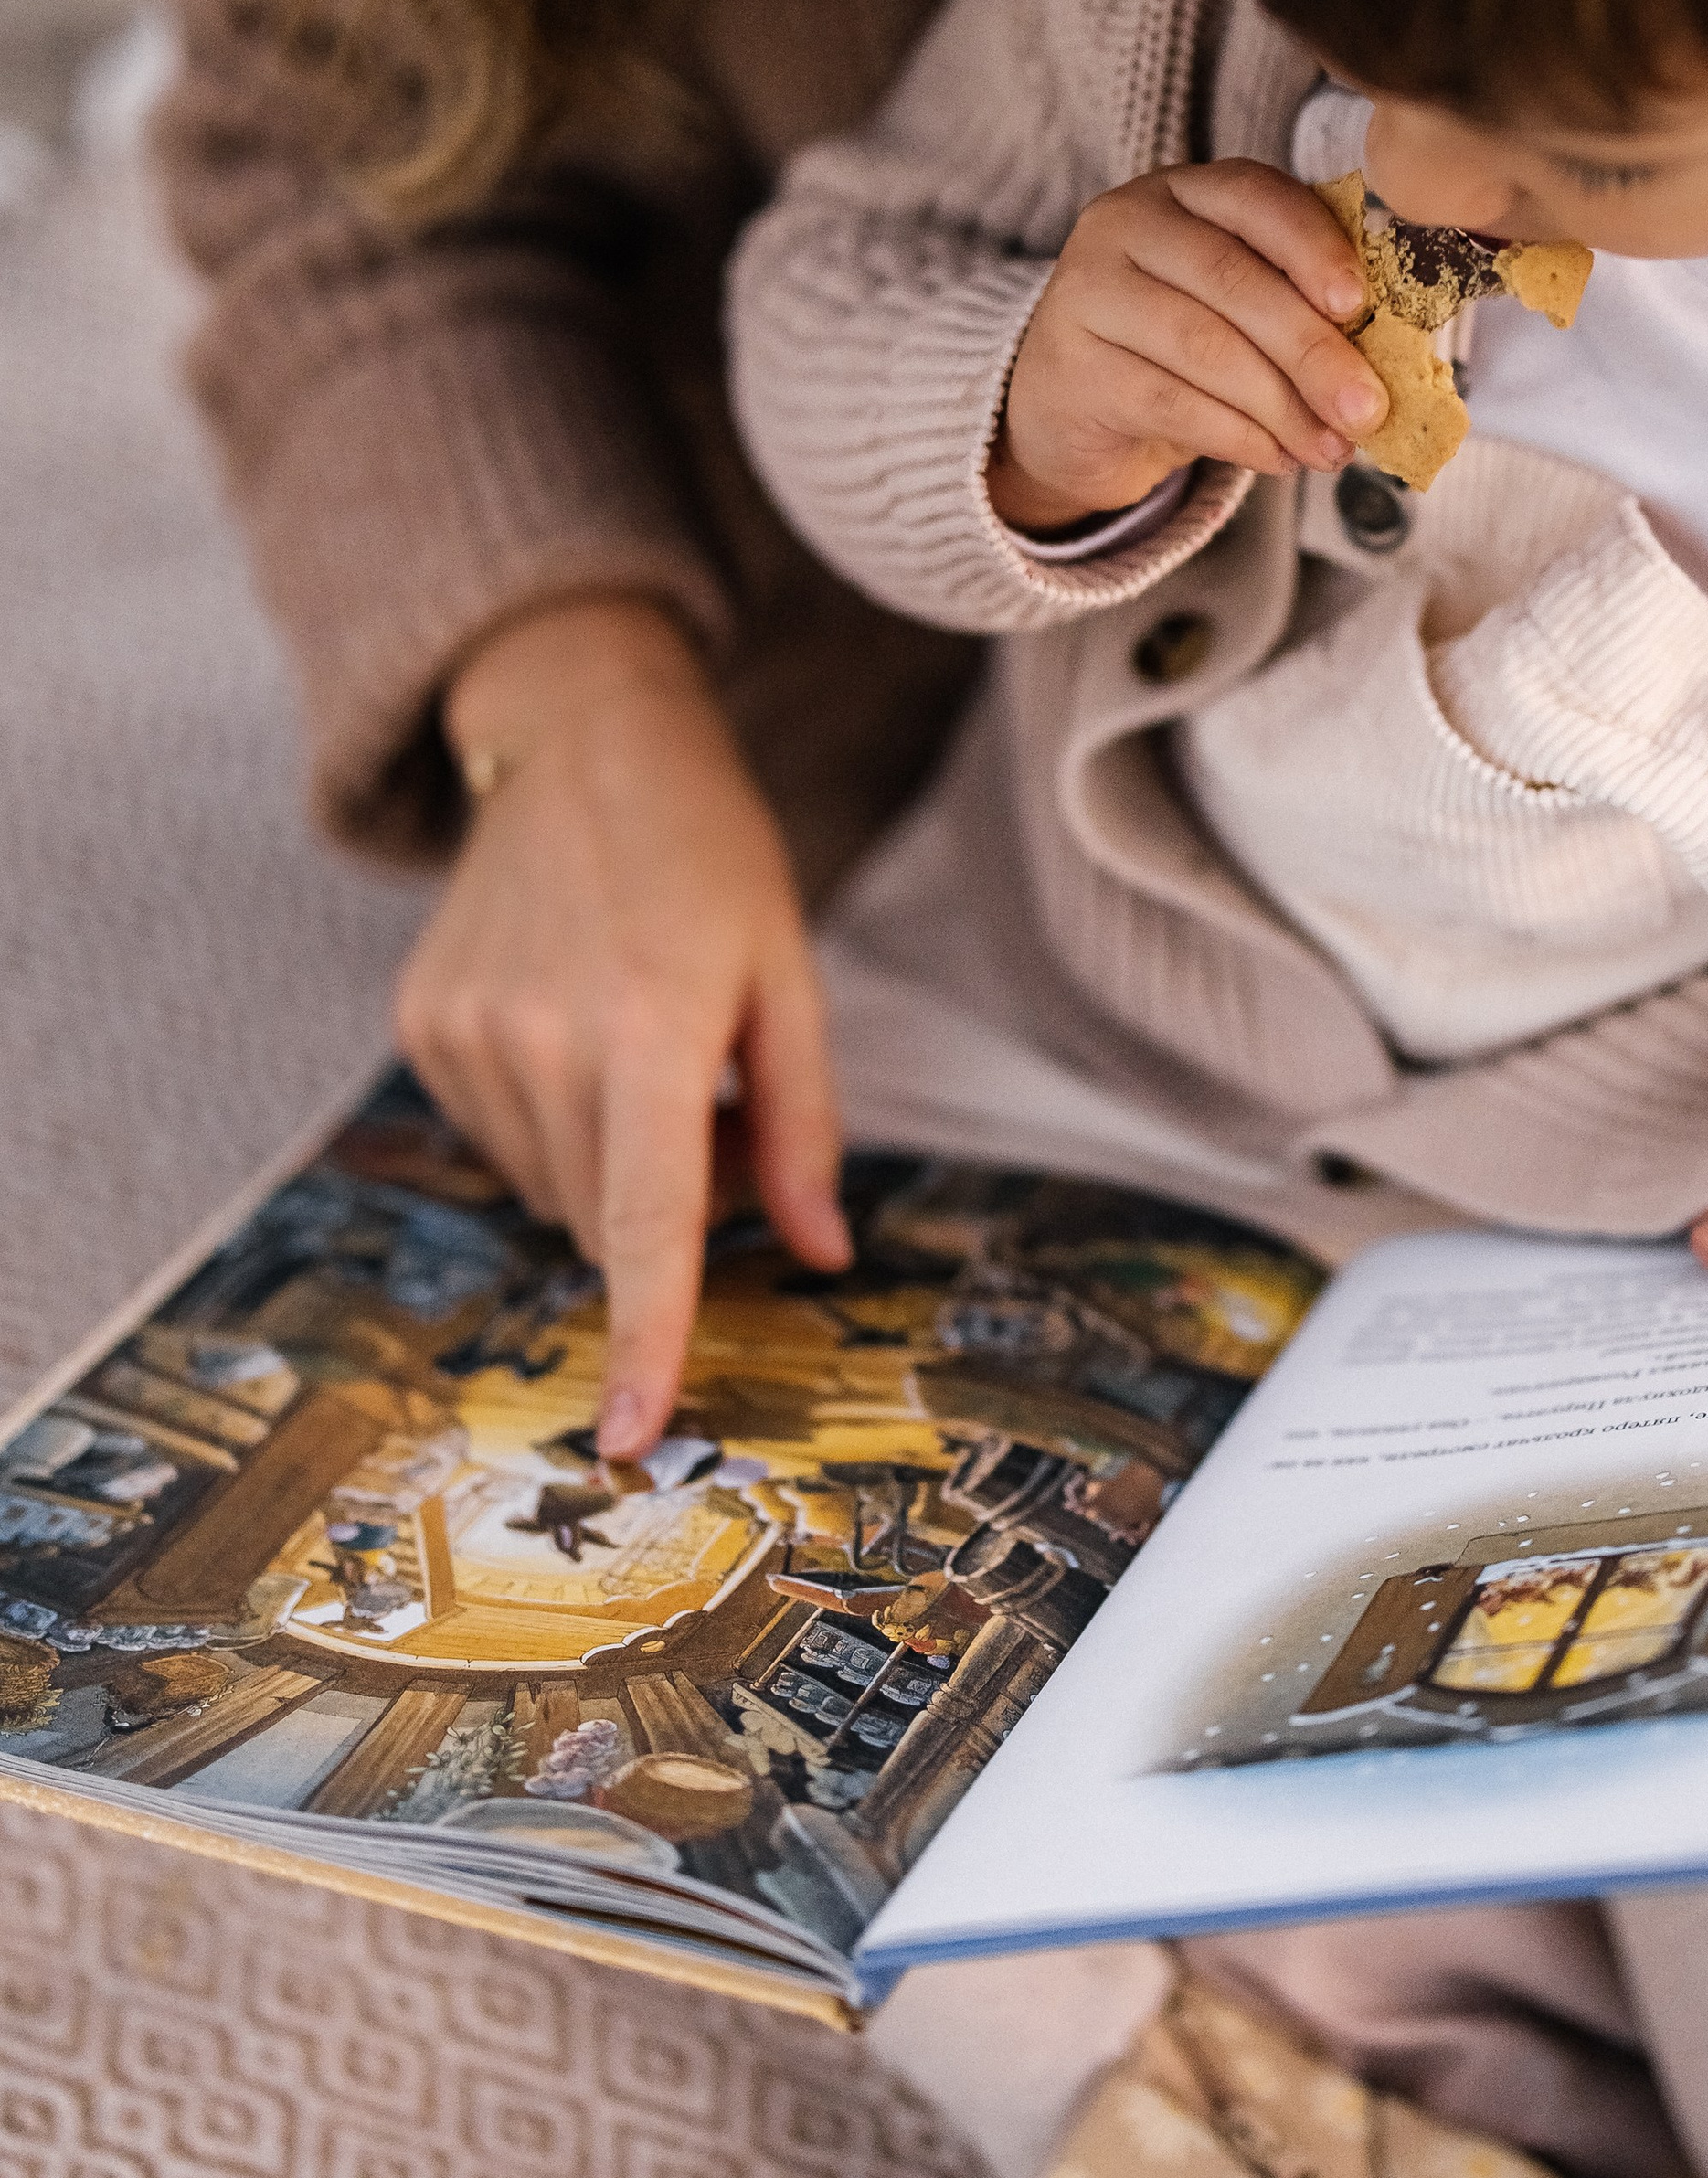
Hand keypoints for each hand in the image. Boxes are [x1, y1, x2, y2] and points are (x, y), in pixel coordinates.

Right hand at [395, 596, 850, 1458]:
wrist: (578, 741)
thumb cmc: (707, 853)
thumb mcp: (787, 975)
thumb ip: (802, 1125)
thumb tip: (817, 1253)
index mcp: (650, 1031)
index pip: (648, 1223)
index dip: (646, 1338)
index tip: (634, 1436)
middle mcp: (542, 1040)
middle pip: (606, 1220)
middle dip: (664, 1204)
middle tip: (707, 1100)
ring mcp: (466, 1034)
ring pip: (551, 1188)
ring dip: (604, 1161)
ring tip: (639, 1043)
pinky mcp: (422, 1024)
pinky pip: (500, 1134)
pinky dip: (549, 1115)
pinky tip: (573, 1021)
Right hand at [990, 159, 1385, 531]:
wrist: (1073, 403)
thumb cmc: (1178, 345)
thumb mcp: (1240, 305)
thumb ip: (1301, 306)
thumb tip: (1389, 360)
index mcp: (1183, 190)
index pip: (1252, 196)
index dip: (1312, 246)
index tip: (1359, 304)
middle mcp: (1125, 223)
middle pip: (1232, 279)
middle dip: (1311, 350)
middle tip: (1368, 409)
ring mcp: (1087, 290)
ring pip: (1204, 347)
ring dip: (1283, 407)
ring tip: (1331, 449)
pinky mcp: (1071, 365)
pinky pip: (1171, 403)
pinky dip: (1238, 437)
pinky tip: (1278, 457)